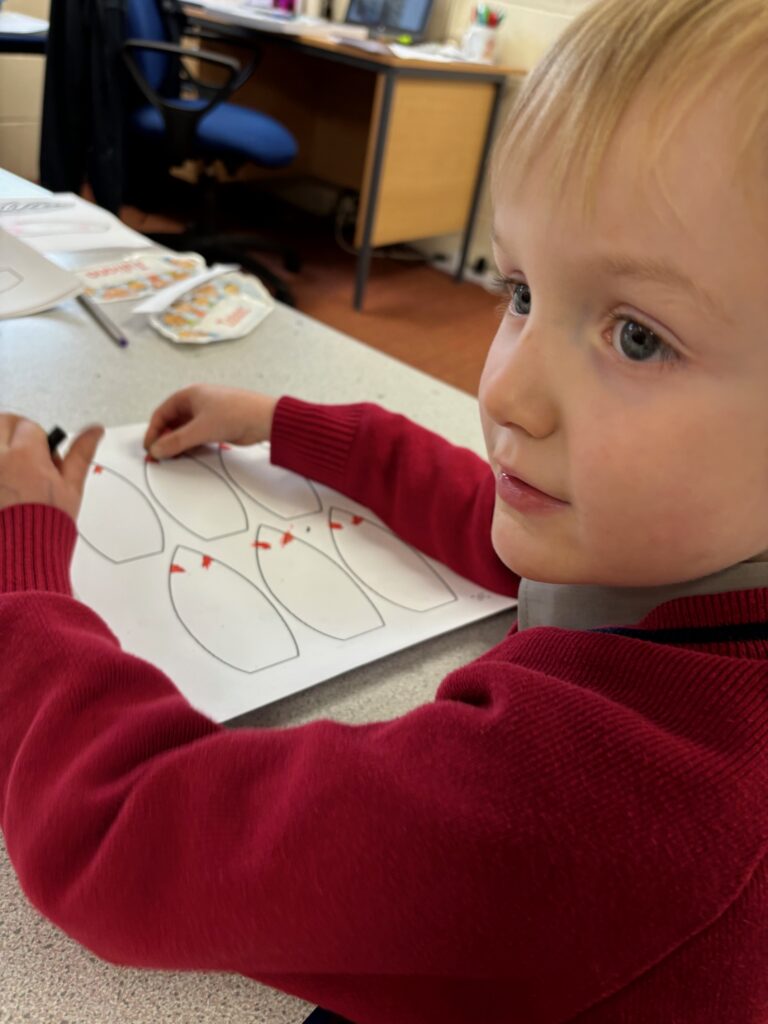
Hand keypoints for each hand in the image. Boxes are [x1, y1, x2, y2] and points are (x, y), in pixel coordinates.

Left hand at [0, 415, 103, 519]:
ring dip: (4, 449)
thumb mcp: (71, 487)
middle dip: (15, 432)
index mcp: (25, 455)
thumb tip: (94, 431)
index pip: (30, 426)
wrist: (22, 553)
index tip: (45, 458)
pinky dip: (1, 471)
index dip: (42, 441)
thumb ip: (80, 453)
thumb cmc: (46, 525)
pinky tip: (9, 487)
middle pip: (3, 422)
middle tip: (26, 453)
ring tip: (16, 473)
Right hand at [144, 385, 277, 459]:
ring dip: (179, 444)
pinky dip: (191, 445)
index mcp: (189, 395)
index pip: (162, 413)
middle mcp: (197, 402)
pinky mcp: (217, 425)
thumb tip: (157, 450)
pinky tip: (189, 455)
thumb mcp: (200, 429)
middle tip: (160, 456)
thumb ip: (176, 441)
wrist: (265, 419)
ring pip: (185, 431)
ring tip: (174, 457)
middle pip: (173, 422)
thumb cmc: (235, 413)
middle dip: (166, 439)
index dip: (154, 431)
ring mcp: (208, 414)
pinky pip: (197, 436)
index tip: (150, 448)